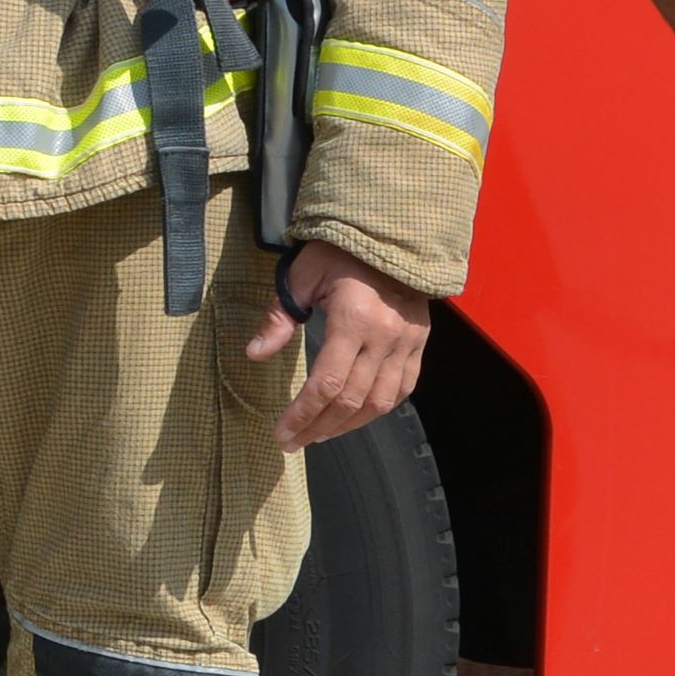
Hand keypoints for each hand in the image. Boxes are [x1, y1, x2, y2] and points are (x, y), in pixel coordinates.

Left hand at [250, 242, 430, 449]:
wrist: (393, 234)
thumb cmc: (341, 252)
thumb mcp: (302, 275)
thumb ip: (279, 317)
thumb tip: (255, 354)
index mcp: (354, 319)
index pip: (326, 384)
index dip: (301, 414)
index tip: (281, 432)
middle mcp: (385, 337)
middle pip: (351, 401)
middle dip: (318, 427)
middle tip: (293, 442)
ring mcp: (407, 342)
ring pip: (380, 402)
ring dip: (348, 426)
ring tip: (319, 434)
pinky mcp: (419, 343)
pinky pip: (403, 389)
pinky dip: (378, 409)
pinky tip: (355, 417)